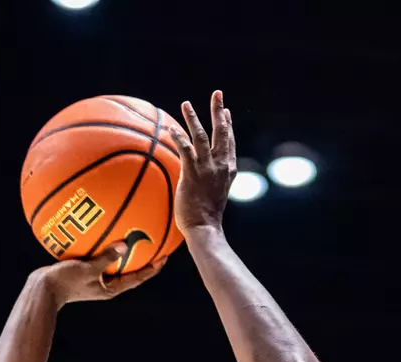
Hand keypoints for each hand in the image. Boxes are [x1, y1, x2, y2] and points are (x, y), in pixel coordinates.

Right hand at [32, 241, 165, 307]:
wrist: (42, 288)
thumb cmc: (65, 282)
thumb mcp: (88, 269)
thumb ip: (107, 257)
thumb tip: (125, 244)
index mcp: (110, 288)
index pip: (137, 279)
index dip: (152, 269)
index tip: (164, 257)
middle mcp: (105, 284)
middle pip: (129, 270)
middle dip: (141, 258)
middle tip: (155, 244)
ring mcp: (95, 277)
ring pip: (114, 262)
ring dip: (123, 251)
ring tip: (132, 235)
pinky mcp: (84, 270)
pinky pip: (99, 255)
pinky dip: (104, 246)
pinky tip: (103, 231)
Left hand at [172, 90, 236, 231]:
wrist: (205, 228)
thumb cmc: (207, 217)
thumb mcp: (216, 194)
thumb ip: (214, 181)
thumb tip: (205, 177)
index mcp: (228, 170)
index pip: (229, 142)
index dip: (228, 125)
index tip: (226, 111)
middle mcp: (221, 165)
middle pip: (221, 132)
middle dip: (218, 111)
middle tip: (217, 94)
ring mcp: (207, 168)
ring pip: (201, 136)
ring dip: (193, 118)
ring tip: (186, 104)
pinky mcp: (193, 173)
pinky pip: (185, 150)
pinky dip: (177, 137)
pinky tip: (170, 128)